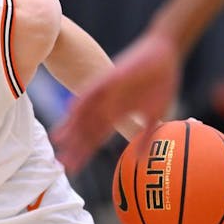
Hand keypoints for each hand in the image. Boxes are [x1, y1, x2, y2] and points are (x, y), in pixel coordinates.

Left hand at [52, 31, 180, 171]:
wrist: (165, 54)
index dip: (84, 153)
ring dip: (71, 126)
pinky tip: (70, 110)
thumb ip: (145, 135)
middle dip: (75, 147)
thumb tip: (141, 158)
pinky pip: (93, 90)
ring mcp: (106, 92)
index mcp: (115, 114)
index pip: (95, 138)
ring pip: (83, 113)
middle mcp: (106, 105)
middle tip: (62, 164)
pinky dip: (83, 100)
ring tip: (58, 141)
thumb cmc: (160, 83)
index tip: (73, 169)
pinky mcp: (110, 78)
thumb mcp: (153, 114)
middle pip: (85, 130)